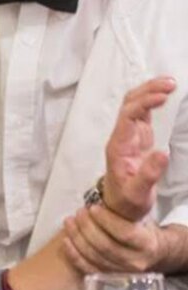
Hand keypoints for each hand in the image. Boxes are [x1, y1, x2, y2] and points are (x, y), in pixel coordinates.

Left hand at [63, 204, 166, 273]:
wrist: (152, 252)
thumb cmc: (140, 229)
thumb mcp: (140, 217)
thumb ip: (126, 206)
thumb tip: (112, 183)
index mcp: (147, 244)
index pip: (125, 233)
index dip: (106, 220)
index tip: (93, 208)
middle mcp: (136, 261)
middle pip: (105, 245)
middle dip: (87, 227)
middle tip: (78, 213)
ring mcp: (121, 272)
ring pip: (94, 256)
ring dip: (77, 237)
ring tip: (69, 221)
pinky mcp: (108, 277)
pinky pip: (87, 267)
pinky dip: (74, 254)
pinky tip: (66, 240)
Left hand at [102, 77, 175, 220]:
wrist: (118, 206)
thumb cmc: (126, 200)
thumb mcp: (138, 193)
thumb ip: (149, 174)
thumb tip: (163, 153)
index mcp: (118, 146)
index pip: (128, 116)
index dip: (143, 103)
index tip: (163, 97)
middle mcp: (121, 136)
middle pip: (129, 104)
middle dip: (147, 91)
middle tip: (170, 84)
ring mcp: (129, 135)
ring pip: (134, 106)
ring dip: (149, 92)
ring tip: (170, 83)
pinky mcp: (137, 138)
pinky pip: (142, 114)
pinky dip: (152, 101)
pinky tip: (164, 95)